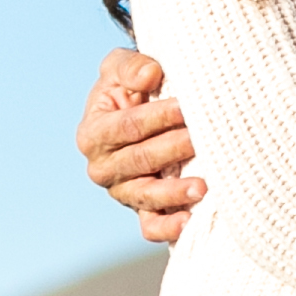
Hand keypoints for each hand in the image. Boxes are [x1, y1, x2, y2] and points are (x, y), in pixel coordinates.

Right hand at [80, 50, 202, 243]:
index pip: (128, 127)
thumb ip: (130, 67)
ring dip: (175, 192)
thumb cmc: (129, 88)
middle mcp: (102, 168)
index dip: (157, 117)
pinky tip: (191, 222)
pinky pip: (151, 226)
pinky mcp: (141, 211)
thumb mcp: (118, 68)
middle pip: (140, 160)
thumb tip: (151, 75)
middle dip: (173, 149)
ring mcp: (122, 193)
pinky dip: (169, 228)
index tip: (186, 107)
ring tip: (203, 186)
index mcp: (92, 134)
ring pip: (146, 195)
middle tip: (202, 139)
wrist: (137, 115)